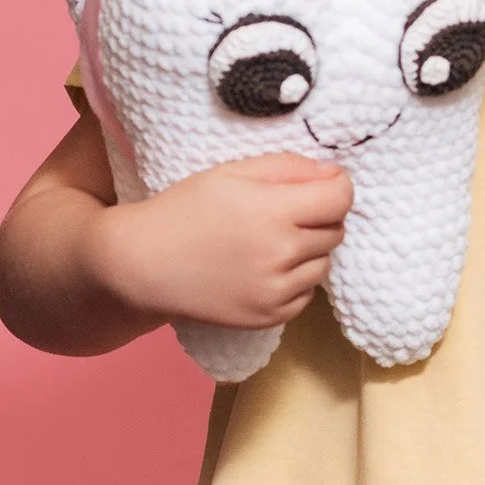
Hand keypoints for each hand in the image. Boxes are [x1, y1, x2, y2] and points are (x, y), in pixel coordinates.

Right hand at [87, 154, 351, 330]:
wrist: (142, 265)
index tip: (318, 186)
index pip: (341, 197)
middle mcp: (281, 254)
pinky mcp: (270, 317)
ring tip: (269, 242)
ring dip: (308, 251)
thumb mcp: (234, 172)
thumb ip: (290, 168)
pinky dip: (295, 281)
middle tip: (282, 214)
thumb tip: (335, 174)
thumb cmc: (186, 210)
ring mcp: (276, 291)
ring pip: (324, 263)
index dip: (335, 186)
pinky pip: (307, 294)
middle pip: (335, 230)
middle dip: (318, 217)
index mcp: (274, 212)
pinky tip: (263, 269)